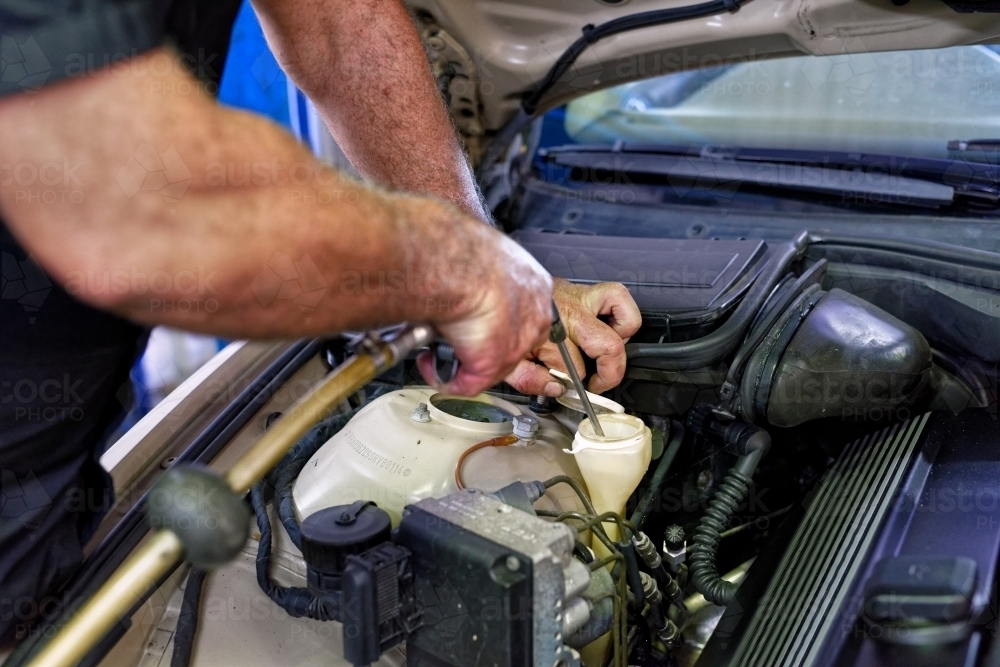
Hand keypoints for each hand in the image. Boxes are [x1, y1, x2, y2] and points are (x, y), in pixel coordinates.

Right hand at [410, 203, 552, 395]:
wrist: (454, 262)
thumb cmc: (460, 247)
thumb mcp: (478, 252)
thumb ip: (477, 268)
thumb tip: (461, 266)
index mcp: (532, 282)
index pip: (522, 311)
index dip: (495, 319)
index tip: (475, 317)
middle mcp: (533, 314)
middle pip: (511, 341)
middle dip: (479, 343)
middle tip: (454, 334)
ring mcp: (516, 342)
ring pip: (490, 364)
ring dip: (461, 359)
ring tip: (437, 344)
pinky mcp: (491, 363)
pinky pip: (467, 383)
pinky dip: (444, 377)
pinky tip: (428, 361)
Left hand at [505, 279, 641, 395]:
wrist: (491, 285)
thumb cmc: (499, 320)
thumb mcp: (503, 358)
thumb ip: (528, 379)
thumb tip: (555, 389)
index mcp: (549, 329)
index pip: (575, 368)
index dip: (574, 385)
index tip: (571, 389)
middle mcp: (569, 310)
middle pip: (608, 344)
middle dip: (609, 372)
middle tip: (599, 383)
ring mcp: (578, 295)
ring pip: (622, 311)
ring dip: (622, 336)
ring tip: (608, 352)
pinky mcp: (582, 288)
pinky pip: (617, 294)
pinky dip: (622, 312)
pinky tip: (612, 328)